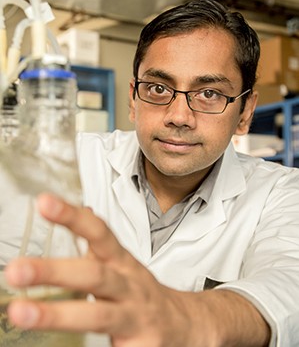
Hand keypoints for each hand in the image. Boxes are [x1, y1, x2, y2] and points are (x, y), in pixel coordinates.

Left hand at [5, 193, 191, 346]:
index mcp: (123, 263)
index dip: (73, 217)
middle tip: (16, 270)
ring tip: (21, 313)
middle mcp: (129, 286)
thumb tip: (83, 209)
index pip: (100, 233)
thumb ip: (101, 241)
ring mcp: (135, 317)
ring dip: (58, 314)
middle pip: (95, 274)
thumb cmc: (142, 293)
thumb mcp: (123, 262)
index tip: (45, 202)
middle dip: (56, 271)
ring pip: (98, 314)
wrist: (184, 324)